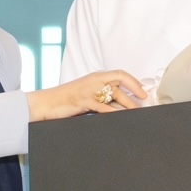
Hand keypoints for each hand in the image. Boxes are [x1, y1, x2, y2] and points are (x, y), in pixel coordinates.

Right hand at [27, 70, 147, 120]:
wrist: (47, 103)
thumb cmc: (67, 100)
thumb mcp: (88, 95)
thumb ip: (103, 97)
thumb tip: (121, 104)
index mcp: (96, 77)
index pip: (120, 74)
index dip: (133, 82)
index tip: (142, 91)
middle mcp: (94, 80)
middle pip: (120, 82)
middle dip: (134, 92)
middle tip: (144, 102)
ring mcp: (89, 90)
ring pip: (114, 93)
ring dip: (127, 103)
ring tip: (135, 112)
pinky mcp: (83, 100)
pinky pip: (102, 106)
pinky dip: (113, 111)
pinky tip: (120, 116)